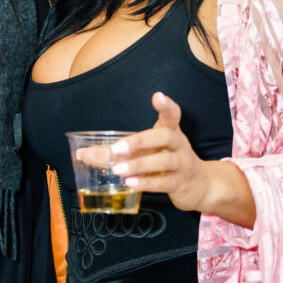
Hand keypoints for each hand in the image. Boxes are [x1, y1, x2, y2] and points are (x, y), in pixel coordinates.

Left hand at [78, 92, 255, 227]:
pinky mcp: (181, 183)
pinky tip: (130, 183)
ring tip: (118, 170)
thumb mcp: (149, 152)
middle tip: (116, 148)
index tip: (157, 96)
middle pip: (165, 136)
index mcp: (171, 132)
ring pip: (164, 160)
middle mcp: (179, 145)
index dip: (166, 106)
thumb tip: (82, 154)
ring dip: (139, 164)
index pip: (173, 115)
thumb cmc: (168, 163)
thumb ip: (119, 151)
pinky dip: (147, 183)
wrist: (200, 186)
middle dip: (140, 140)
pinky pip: (165, 182)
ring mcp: (182, 164)